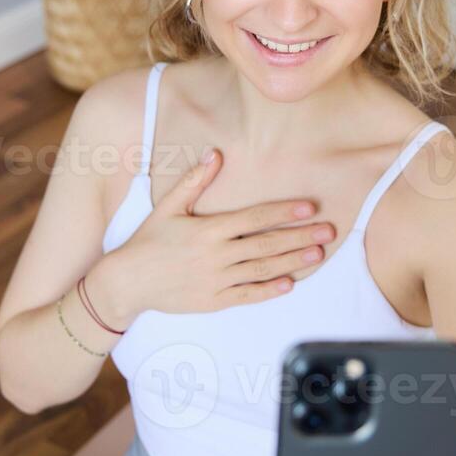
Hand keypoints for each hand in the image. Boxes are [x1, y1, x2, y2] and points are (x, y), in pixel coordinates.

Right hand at [92, 148, 335, 323]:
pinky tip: (289, 284)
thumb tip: (215, 154)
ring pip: (262, 269)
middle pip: (266, 243)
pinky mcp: (213, 301)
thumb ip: (194, 181)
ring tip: (317, 253)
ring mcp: (216, 280)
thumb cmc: (148, 241)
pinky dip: (269, 291)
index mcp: (209, 229)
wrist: (127, 282)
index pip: (255, 218)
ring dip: (292, 261)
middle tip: (328, 230)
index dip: (284, 212)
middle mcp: (216, 255)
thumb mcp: (168, 207)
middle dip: (300, 236)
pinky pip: (247, 296)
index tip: (309, 207)